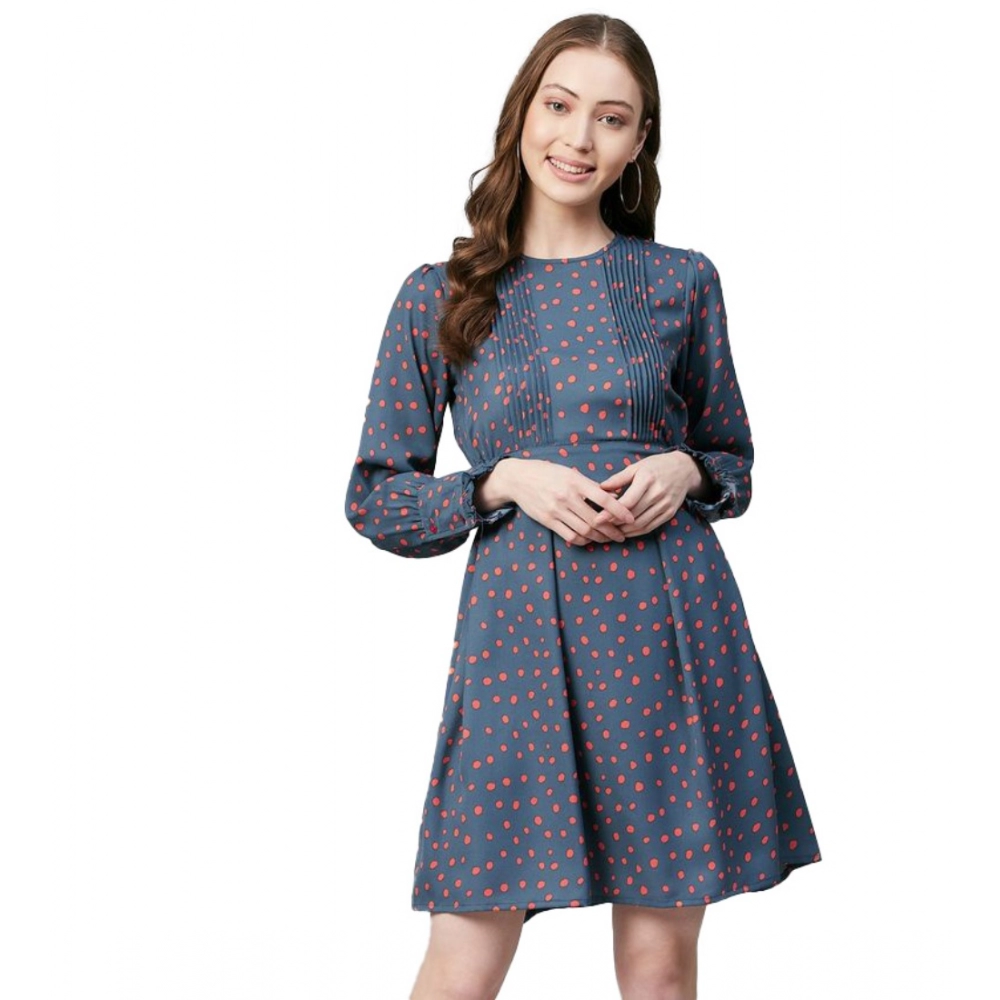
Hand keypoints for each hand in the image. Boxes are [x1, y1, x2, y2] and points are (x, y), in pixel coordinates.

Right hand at [475, 458, 636, 545]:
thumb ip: (590, 486)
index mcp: (575, 481)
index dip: (619, 510)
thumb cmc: (548, 473)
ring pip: (584, 530)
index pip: (603, 498)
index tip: (631, 518)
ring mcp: (556, 510)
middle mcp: (566, 497)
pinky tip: (590, 540)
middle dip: (612, 530)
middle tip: (622, 535)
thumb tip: (614, 496)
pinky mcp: (548, 520)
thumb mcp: (570, 473)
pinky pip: (570, 536)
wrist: (518, 479)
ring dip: (599, 538)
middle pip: (595, 519)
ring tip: (609, 539)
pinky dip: (583, 540)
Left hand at [592, 452, 703, 536]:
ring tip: (610, 531)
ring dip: (624, 531)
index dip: (611, 513)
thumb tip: (600, 488)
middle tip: (600, 528)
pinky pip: (650, 527)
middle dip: (614, 523)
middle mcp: (658, 493)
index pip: (627, 501)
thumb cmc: (656, 466)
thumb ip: (618, 478)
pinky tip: (625, 532)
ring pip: (641, 524)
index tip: (598, 519)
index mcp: (648, 479)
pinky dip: (636, 532)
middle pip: (633, 515)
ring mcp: (665, 505)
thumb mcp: (637, 467)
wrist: (684, 470)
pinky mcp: (670, 513)